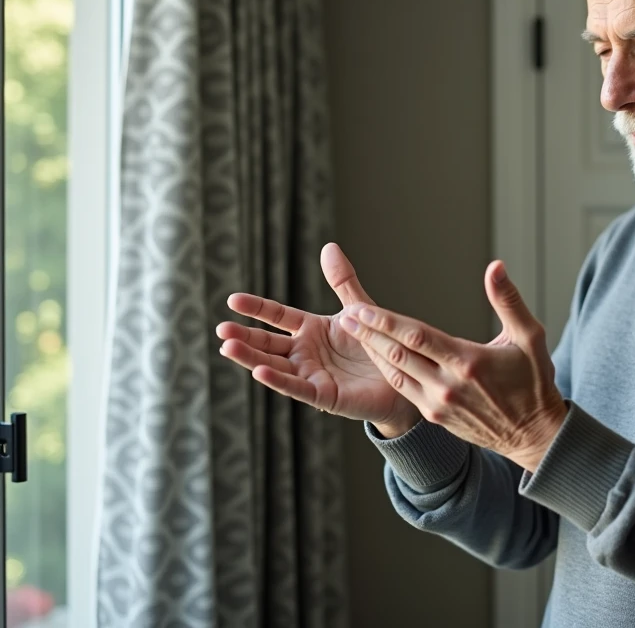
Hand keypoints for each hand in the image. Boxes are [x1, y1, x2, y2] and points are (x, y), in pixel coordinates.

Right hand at [216, 242, 421, 436]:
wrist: (406, 375)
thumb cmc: (380, 343)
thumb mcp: (358, 308)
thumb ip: (343, 281)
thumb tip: (329, 246)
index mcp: (311, 330)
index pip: (277, 316)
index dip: (256, 308)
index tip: (232, 300)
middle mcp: (305, 353)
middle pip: (268, 343)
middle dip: (244, 336)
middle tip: (221, 329)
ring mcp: (311, 374)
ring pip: (275, 366)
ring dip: (251, 358)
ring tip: (227, 347)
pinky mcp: (323, 395)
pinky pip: (297, 387)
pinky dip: (278, 380)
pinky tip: (258, 372)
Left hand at [339, 260, 566, 471]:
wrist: (534, 434)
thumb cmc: (535, 382)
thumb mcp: (530, 337)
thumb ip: (508, 300)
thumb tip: (495, 267)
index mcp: (469, 362)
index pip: (418, 337)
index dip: (386, 322)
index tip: (362, 307)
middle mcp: (448, 386)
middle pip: (398, 355)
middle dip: (368, 333)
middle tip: (346, 313)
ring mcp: (439, 404)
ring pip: (395, 373)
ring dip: (372, 350)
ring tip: (353, 329)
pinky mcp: (435, 416)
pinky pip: (403, 388)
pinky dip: (387, 369)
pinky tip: (377, 354)